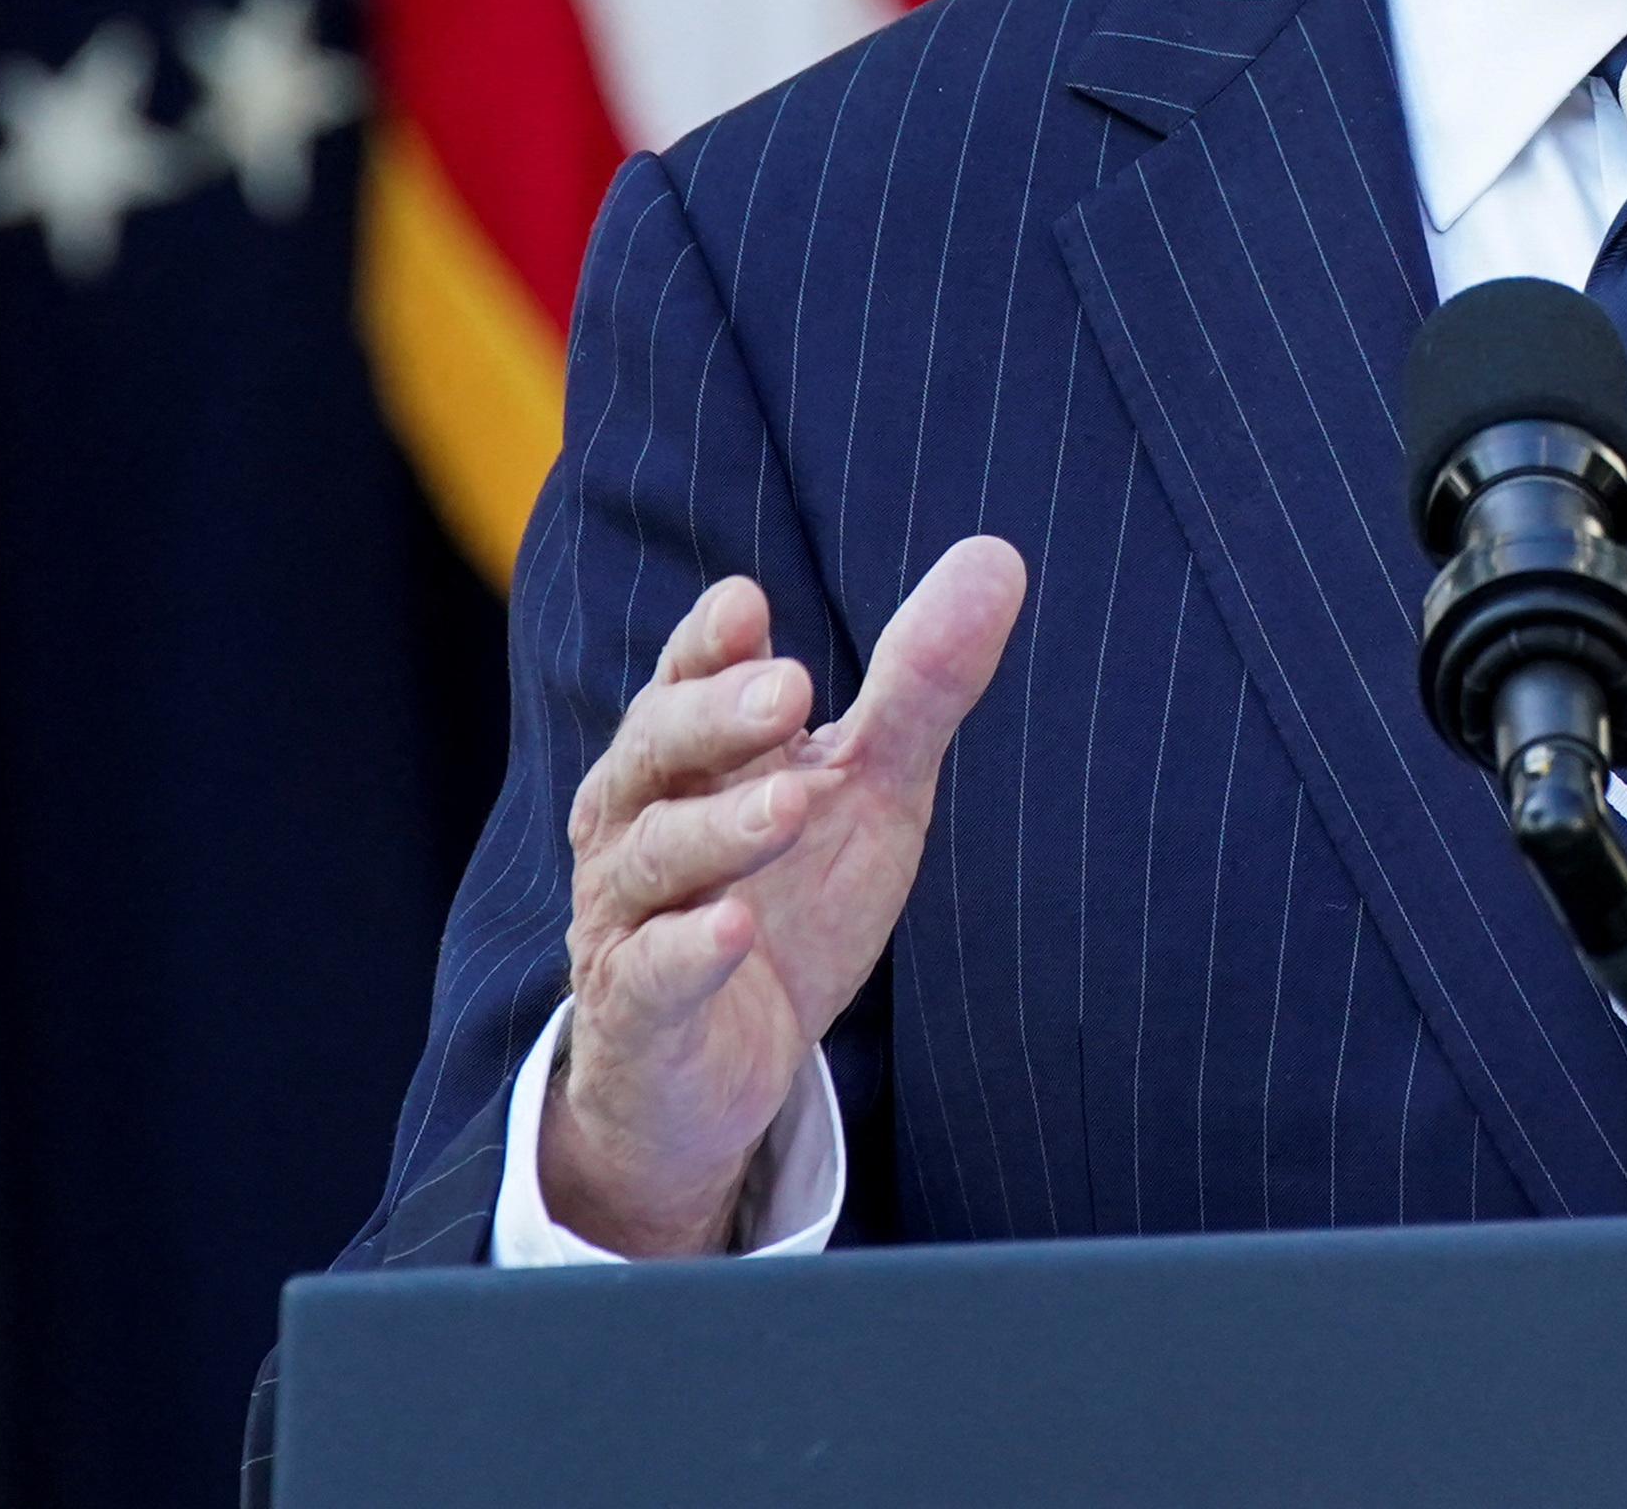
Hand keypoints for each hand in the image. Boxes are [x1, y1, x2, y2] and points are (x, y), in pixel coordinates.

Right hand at [541, 538, 1027, 1254]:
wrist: (721, 1072)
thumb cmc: (788, 898)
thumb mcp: (867, 789)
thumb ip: (919, 684)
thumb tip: (998, 554)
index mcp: (687, 755)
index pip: (685, 680)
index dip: (709, 645)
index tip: (748, 605)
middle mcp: (639, 822)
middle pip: (656, 751)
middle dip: (715, 717)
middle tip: (790, 690)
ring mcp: (628, 920)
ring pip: (654, 858)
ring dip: (719, 830)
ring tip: (793, 802)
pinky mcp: (636, 1016)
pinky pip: (651, 975)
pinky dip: (689, 950)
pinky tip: (734, 927)